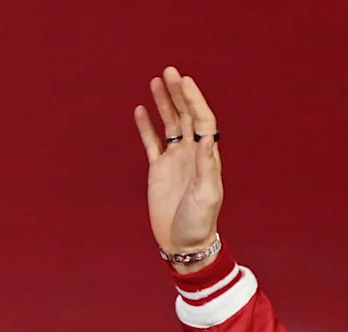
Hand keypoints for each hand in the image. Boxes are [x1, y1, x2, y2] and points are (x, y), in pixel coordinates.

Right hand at [135, 67, 224, 255]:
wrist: (184, 243)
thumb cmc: (200, 222)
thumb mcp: (207, 195)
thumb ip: (205, 166)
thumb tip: (205, 138)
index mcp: (206, 156)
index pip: (202, 120)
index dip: (194, 100)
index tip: (185, 82)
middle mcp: (191, 153)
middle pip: (185, 115)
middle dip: (178, 93)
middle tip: (169, 72)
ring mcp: (174, 160)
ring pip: (168, 124)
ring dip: (163, 103)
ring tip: (156, 82)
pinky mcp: (158, 170)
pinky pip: (151, 142)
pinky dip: (146, 126)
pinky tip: (140, 110)